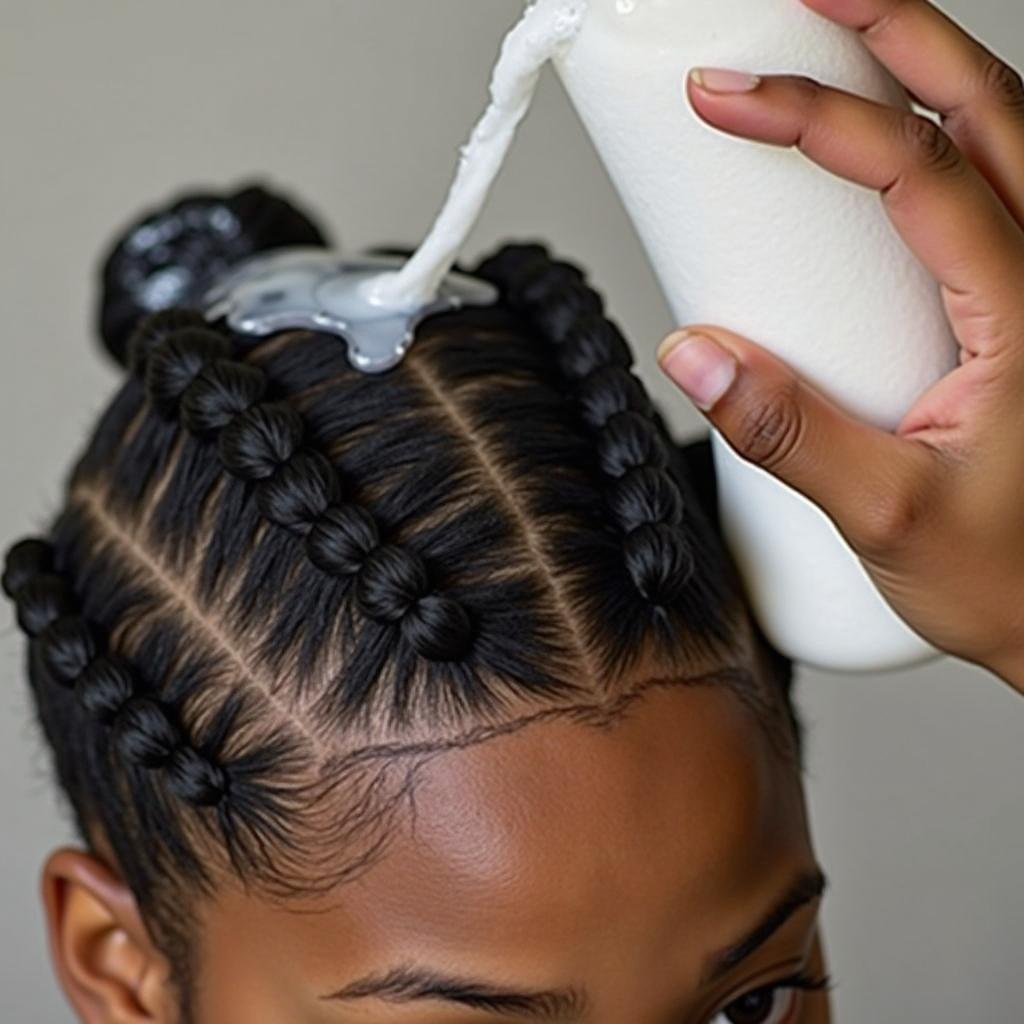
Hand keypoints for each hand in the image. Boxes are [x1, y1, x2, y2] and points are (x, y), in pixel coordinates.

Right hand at [657, 0, 1023, 692]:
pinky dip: (946, 129)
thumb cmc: (1012, 577)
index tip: (723, 97)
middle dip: (893, 27)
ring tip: (845, 30)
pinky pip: (998, 185)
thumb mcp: (887, 515)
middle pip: (986, 101)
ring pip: (1006, 128)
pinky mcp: (1020, 310)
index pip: (915, 169)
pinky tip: (894, 136)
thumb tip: (694, 354)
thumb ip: (789, 435)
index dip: (814, 116)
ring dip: (928, 61)